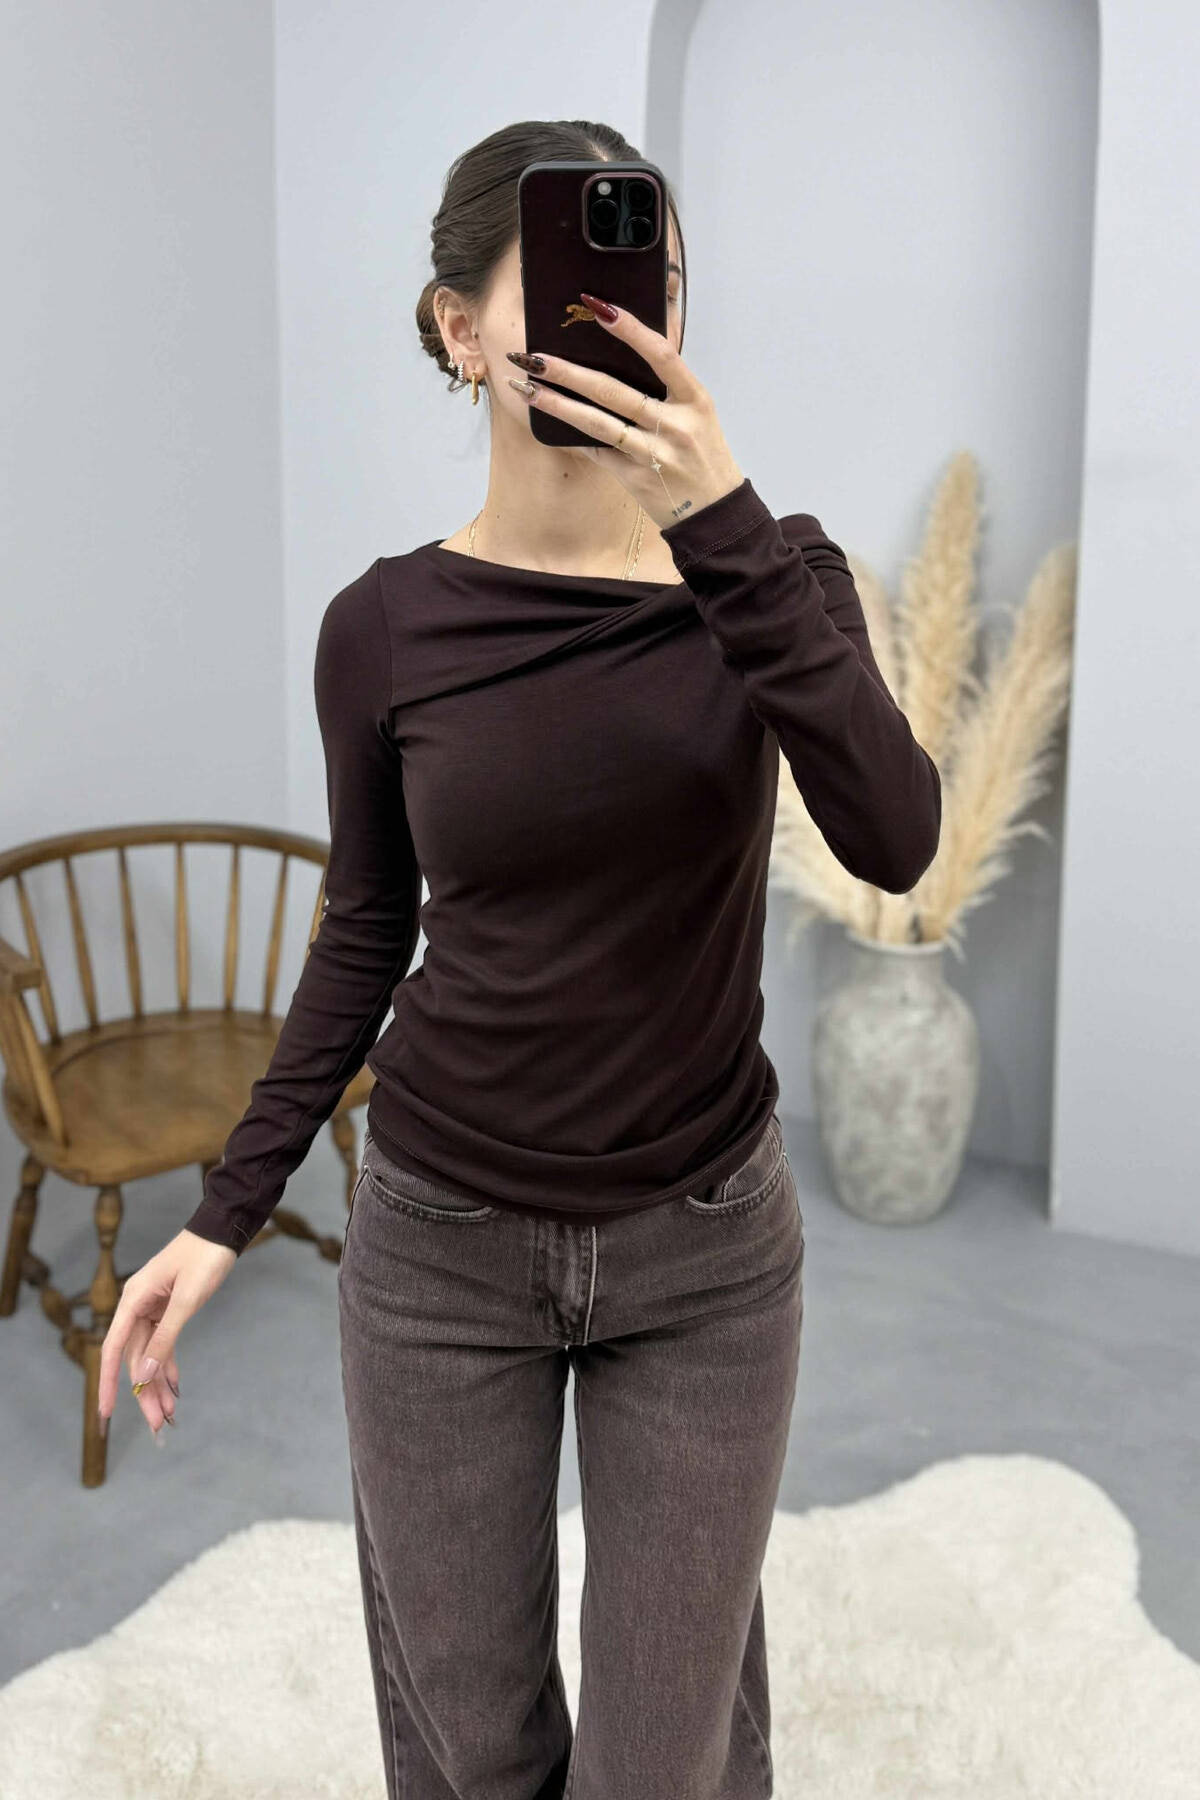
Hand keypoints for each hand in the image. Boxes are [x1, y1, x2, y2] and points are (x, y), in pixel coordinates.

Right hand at [97, 1229, 237, 1443]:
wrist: (223, 1229)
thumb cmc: (204, 1257)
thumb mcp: (187, 1300)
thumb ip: (165, 1338)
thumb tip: (144, 1375)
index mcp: (134, 1300)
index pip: (115, 1350)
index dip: (109, 1383)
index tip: (106, 1413)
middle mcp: (137, 1306)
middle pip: (135, 1358)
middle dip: (144, 1392)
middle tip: (156, 1425)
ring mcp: (152, 1308)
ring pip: (149, 1355)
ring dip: (157, 1384)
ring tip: (167, 1415)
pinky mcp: (168, 1309)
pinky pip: (163, 1343)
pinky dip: (168, 1365)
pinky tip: (174, 1388)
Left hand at [505, 291, 744, 531]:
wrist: (714, 512)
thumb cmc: (703, 455)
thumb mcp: (698, 413)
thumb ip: (668, 384)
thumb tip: (627, 347)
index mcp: (695, 399)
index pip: (661, 355)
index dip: (631, 329)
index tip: (599, 307)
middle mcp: (675, 425)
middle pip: (614, 391)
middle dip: (569, 372)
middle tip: (534, 356)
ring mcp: (654, 454)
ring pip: (597, 423)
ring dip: (558, 404)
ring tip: (527, 388)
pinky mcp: (636, 479)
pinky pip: (597, 452)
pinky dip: (572, 437)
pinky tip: (547, 423)